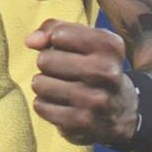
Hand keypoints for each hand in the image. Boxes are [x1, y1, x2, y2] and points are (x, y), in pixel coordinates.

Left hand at [29, 15, 145, 144]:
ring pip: (40, 83)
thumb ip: (54, 28)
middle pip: (45, 60)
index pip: (58, 35)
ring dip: (44, 85)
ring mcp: (94, 100)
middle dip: (48, 64)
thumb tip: (30, 41)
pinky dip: (45, 104)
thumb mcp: (86, 40)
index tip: (67, 49)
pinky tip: (61, 104)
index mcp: (110, 47)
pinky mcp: (81, 123)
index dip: (55, 41)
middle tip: (64, 71)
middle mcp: (107, 73)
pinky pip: (40, 106)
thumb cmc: (95, 66)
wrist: (121, 111)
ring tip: (61, 87)